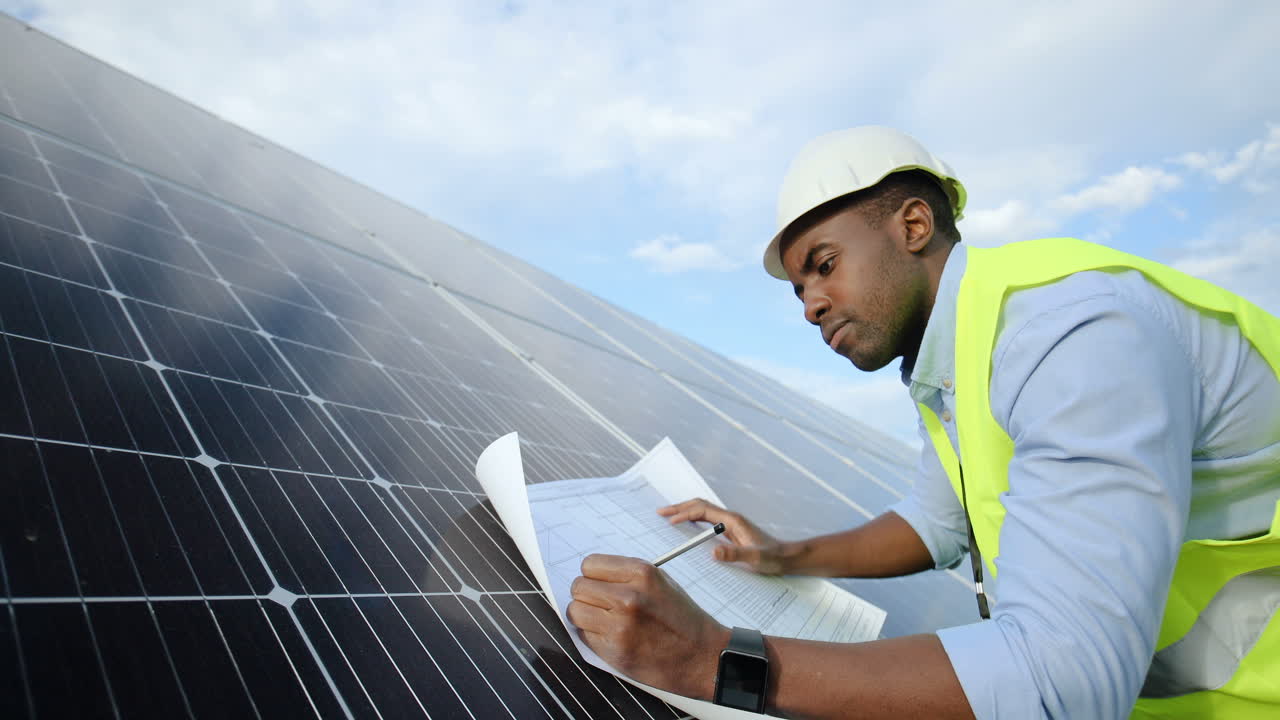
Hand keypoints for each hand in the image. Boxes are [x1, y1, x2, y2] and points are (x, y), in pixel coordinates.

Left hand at [567, 554, 729, 698]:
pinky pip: (583, 634)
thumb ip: (626, 575)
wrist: (703, 656)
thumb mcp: (660, 582)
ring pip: (575, 610)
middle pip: (578, 587)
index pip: (590, 564)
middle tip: (602, 606)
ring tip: (605, 621)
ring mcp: (619, 624)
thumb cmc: (682, 619)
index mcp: (641, 572)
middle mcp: (629, 595)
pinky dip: (592, 636)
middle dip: (587, 596)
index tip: (599, 584)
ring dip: (585, 616)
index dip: (593, 576)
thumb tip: (591, 575)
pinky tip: (612, 637)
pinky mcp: (614, 649)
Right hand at [658, 498, 787, 574]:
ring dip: (684, 511)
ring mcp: (729, 524)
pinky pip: (706, 520)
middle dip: (679, 508)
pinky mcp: (730, 531)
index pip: (703, 511)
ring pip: (702, 511)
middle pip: (700, 506)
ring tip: (667, 515)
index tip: (669, 521)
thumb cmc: (773, 557)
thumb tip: (713, 552)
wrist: (787, 557)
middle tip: (660, 512)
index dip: (685, 514)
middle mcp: (730, 518)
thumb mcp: (756, 558)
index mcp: (733, 521)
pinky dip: (692, 519)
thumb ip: (736, 554)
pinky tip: (686, 526)